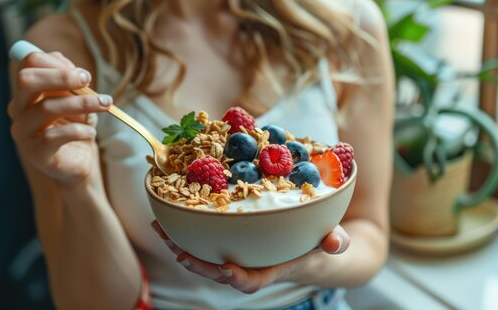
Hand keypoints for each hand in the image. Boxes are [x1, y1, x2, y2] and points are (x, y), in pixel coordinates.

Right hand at [8, 51, 112, 184]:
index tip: (85, 75)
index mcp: (27, 90)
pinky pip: (54, 137)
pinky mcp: (35, 153)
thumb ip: (72, 81)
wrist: (78, 160)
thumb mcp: (77, 98)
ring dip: (82, 103)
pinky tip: (91, 133)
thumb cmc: (76, 124)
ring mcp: (24, 131)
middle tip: (88, 81)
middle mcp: (19, 108)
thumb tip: (75, 71)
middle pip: (27, 80)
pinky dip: (79, 131)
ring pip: (46, 108)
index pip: (29, 63)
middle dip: (61, 76)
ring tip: (104, 104)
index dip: (57, 63)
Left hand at [151, 221, 349, 293]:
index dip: (238, 278)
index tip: (226, 269)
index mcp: (272, 268)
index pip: (252, 281)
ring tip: (161, 230)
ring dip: (181, 245)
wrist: (311, 244)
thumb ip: (335, 242)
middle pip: (219, 273)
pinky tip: (168, 215)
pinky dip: (185, 231)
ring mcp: (237, 255)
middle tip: (179, 252)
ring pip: (205, 257)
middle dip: (198, 265)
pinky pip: (204, 241)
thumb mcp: (332, 241)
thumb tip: (335, 242)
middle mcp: (250, 265)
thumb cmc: (320, 243)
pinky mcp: (229, 243)